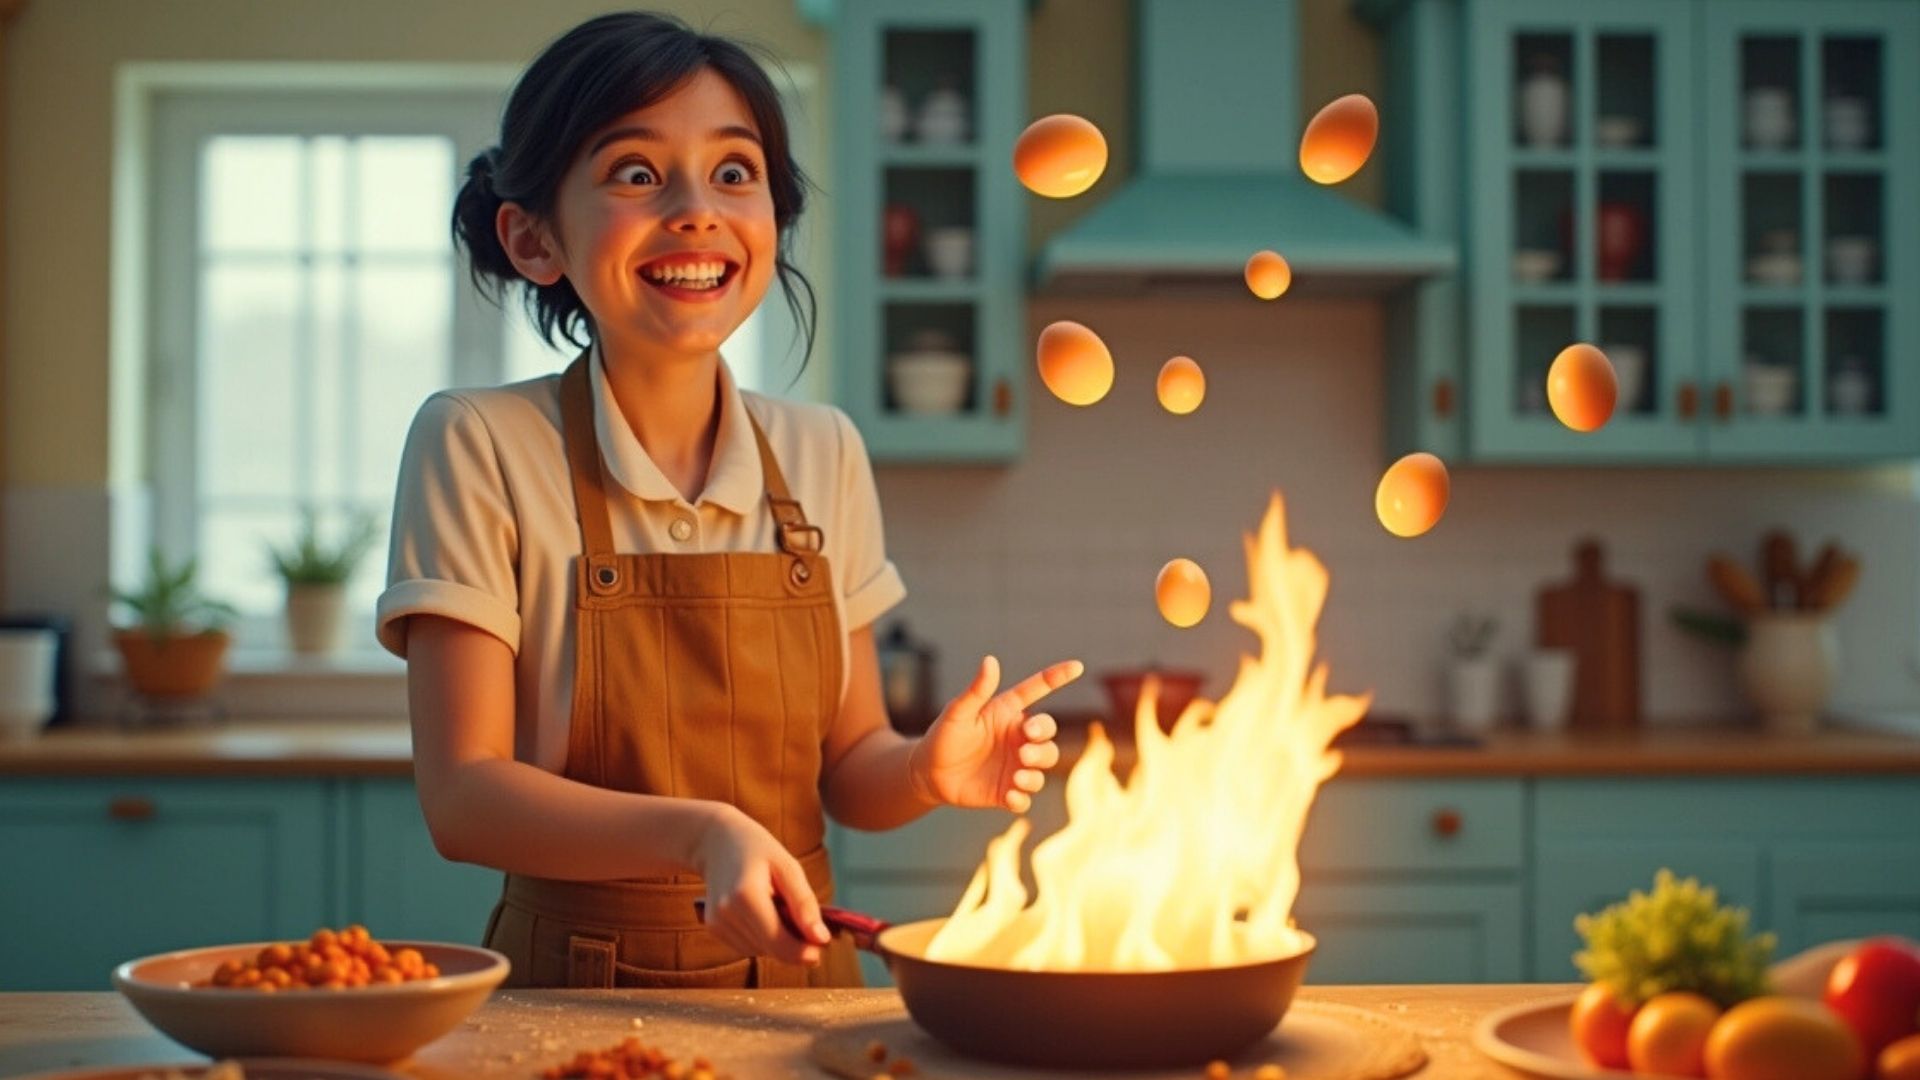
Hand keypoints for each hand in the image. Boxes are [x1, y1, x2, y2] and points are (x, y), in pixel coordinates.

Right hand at [693, 805, 831, 965]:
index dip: (802, 952)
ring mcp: (716, 922)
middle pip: (770, 949)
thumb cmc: (758, 850)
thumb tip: (820, 938)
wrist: (716, 841)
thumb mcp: (787, 866)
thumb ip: (804, 903)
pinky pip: (747, 946)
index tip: (822, 946)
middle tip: (811, 927)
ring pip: (760, 951)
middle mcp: (726, 913)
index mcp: (745, 895)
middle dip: (795, 946)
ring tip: (781, 910)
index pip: (777, 941)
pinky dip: (763, 938)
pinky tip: (765, 915)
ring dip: (778, 941)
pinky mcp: (713, 928)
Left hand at [909, 655, 1082, 811]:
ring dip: (1035, 771)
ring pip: (1043, 766)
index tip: (1077, 666)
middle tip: (1024, 748)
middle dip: (1043, 740)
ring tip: (1018, 776)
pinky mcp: (1006, 792)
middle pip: (1048, 735)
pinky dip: (1021, 798)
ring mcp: (1015, 765)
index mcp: (1008, 713)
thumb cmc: (943, 736)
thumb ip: (976, 691)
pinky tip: (1009, 796)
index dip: (1058, 677)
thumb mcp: (958, 712)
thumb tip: (991, 660)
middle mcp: (1017, 738)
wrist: (927, 773)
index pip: (1038, 690)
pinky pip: (1025, 798)